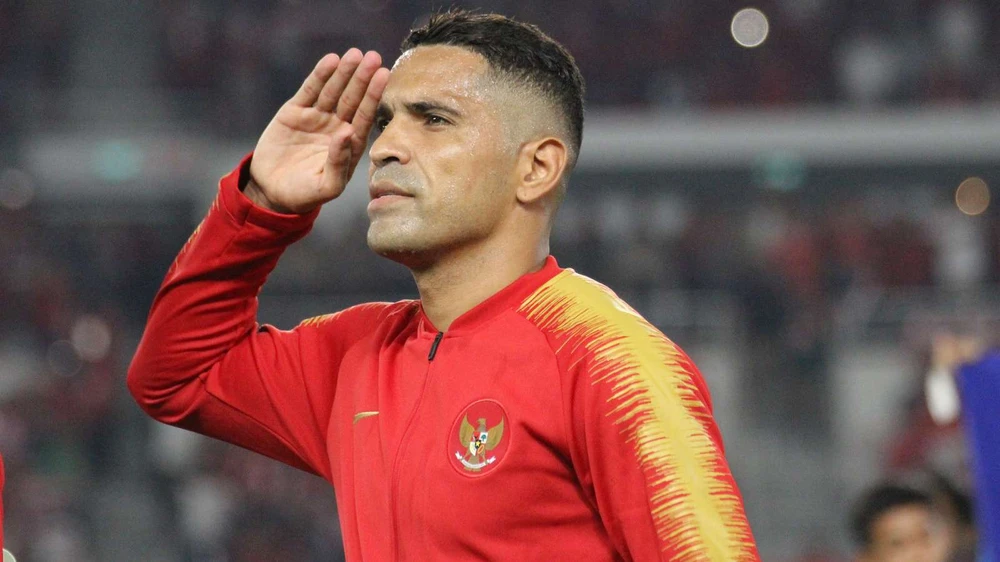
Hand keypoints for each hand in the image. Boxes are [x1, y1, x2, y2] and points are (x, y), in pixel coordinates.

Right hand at [245, 49, 389, 213]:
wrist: (272, 192)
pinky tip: (331, 61)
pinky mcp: (295, 112)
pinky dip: (320, 76)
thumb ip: (340, 162)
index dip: (374, 96)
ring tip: (354, 54)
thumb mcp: (327, 186)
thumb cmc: (305, 194)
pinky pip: (310, 90)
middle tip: (373, 57)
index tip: (384, 75)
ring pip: (333, 91)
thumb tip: (349, 132)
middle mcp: (336, 127)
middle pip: (352, 99)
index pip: (365, 116)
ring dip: (344, 73)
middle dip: (362, 79)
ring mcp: (317, 118)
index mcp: (349, 145)